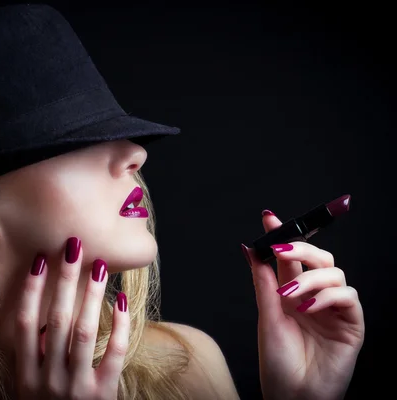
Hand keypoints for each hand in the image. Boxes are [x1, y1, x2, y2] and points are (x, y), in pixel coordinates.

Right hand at [15, 238, 128, 398]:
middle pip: (55, 321)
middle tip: (73, 247)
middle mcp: (47, 382)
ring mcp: (76, 388)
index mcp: (24, 378)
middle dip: (64, 281)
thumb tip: (38, 317)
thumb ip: (32, 358)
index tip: (40, 261)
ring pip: (83, 331)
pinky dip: (118, 325)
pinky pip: (113, 353)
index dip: (30, 291)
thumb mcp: (28, 390)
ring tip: (98, 266)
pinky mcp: (103, 395)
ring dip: (90, 295)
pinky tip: (121, 300)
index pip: (23, 325)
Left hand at [243, 212, 364, 399]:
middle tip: (281, 248)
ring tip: (290, 296)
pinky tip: (309, 308)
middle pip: (319, 257)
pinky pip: (348, 297)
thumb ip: (263, 281)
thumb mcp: (266, 316)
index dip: (284, 233)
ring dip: (309, 278)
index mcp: (292, 292)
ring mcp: (333, 309)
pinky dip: (327, 297)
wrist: (292, 395)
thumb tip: (249, 249)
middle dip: (301, 247)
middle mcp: (314, 296)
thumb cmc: (277, 362)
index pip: (291, 256)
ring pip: (334, 273)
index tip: (268, 217)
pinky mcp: (351, 324)